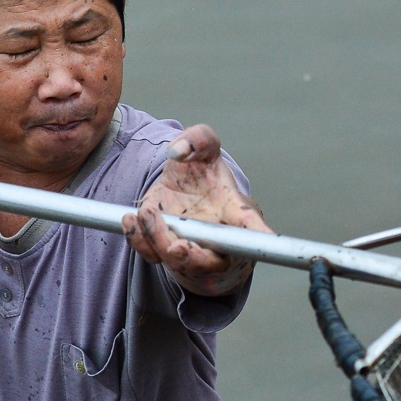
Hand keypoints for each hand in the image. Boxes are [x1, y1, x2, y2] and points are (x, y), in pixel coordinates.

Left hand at [122, 123, 270, 296]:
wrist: (184, 198)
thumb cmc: (202, 175)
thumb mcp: (205, 148)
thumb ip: (198, 138)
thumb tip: (178, 150)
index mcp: (234, 210)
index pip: (249, 223)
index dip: (260, 232)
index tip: (268, 238)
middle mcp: (217, 237)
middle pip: (212, 260)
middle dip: (194, 258)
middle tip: (177, 246)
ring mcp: (192, 249)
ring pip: (178, 262)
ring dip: (158, 240)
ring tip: (147, 212)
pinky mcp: (165, 253)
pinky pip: (151, 256)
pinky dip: (139, 240)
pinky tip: (132, 219)